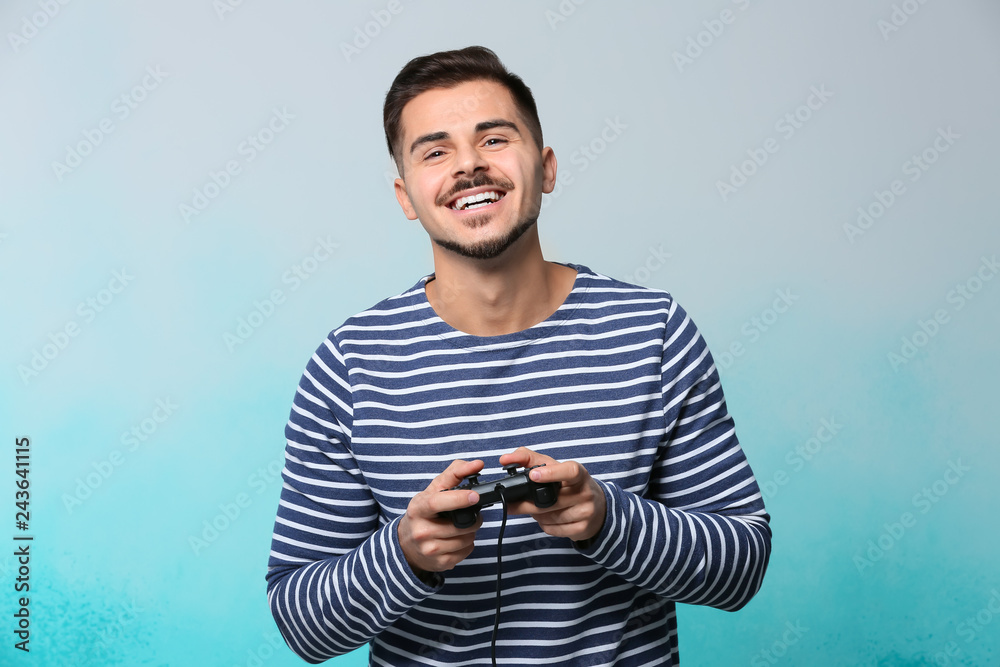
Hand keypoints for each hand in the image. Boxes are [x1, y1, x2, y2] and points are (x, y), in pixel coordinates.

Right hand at [398, 459, 483, 577]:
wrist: (407, 543)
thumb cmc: (424, 512)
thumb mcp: (433, 489)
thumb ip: (455, 473)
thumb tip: (478, 464)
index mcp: (419, 508)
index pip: (438, 502)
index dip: (458, 499)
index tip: (475, 495)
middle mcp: (421, 531)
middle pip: (459, 525)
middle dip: (474, 518)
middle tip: (473, 513)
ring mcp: (429, 549)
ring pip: (466, 539)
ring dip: (472, 531)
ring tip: (463, 526)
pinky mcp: (439, 563)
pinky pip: (466, 551)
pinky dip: (469, 544)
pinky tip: (459, 538)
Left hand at [498, 447, 605, 542]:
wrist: (597, 507)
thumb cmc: (570, 484)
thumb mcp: (554, 467)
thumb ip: (529, 459)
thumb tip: (505, 459)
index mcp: (579, 474)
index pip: (569, 471)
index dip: (551, 473)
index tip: (533, 474)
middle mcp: (585, 493)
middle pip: (550, 500)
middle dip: (527, 502)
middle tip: (511, 502)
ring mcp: (586, 512)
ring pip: (549, 516)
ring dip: (535, 514)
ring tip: (537, 508)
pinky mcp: (582, 529)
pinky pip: (552, 529)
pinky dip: (543, 524)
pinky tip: (547, 517)